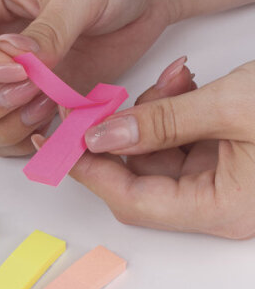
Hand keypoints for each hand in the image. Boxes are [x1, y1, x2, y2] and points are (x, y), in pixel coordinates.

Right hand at [0, 0, 175, 156]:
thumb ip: (48, 31)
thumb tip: (16, 61)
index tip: (17, 73)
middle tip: (29, 93)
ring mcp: (2, 82)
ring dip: (3, 127)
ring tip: (47, 104)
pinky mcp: (27, 104)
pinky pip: (2, 140)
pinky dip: (21, 142)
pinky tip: (50, 122)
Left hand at [36, 59, 254, 238]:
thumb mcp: (232, 106)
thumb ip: (162, 123)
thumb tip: (101, 136)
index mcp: (222, 208)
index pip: (133, 201)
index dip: (90, 173)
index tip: (56, 145)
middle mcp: (216, 202)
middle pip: (139, 177)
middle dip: (118, 135)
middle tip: (99, 102)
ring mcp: (219, 179)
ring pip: (155, 153)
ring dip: (149, 115)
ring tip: (174, 79)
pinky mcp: (221, 155)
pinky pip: (177, 138)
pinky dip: (170, 111)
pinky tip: (184, 82)